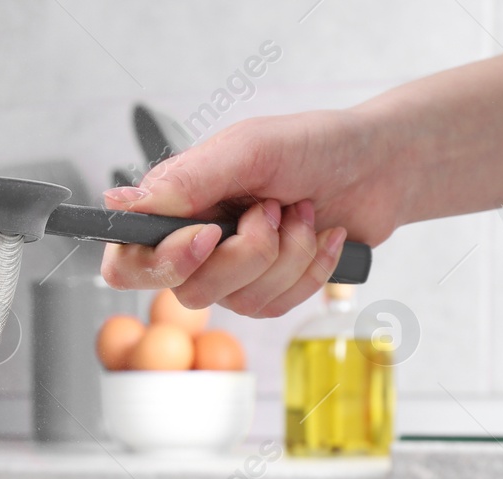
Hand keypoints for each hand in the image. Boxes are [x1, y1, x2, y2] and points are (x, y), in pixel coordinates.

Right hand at [99, 108, 400, 316]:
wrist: (380, 165)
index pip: (125, 263)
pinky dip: (309, 270)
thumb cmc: (313, 147)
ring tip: (302, 213)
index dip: (159, 263)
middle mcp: (193, 246)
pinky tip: (322, 236)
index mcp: (173, 207)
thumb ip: (186, 179)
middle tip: (272, 210)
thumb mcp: (249, 149)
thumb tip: (121, 204)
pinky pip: (275, 307)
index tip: (207, 236)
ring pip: (237, 302)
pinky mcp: (266, 292)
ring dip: (286, 256)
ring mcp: (229, 275)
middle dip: (246, 255)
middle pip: (188, 290)